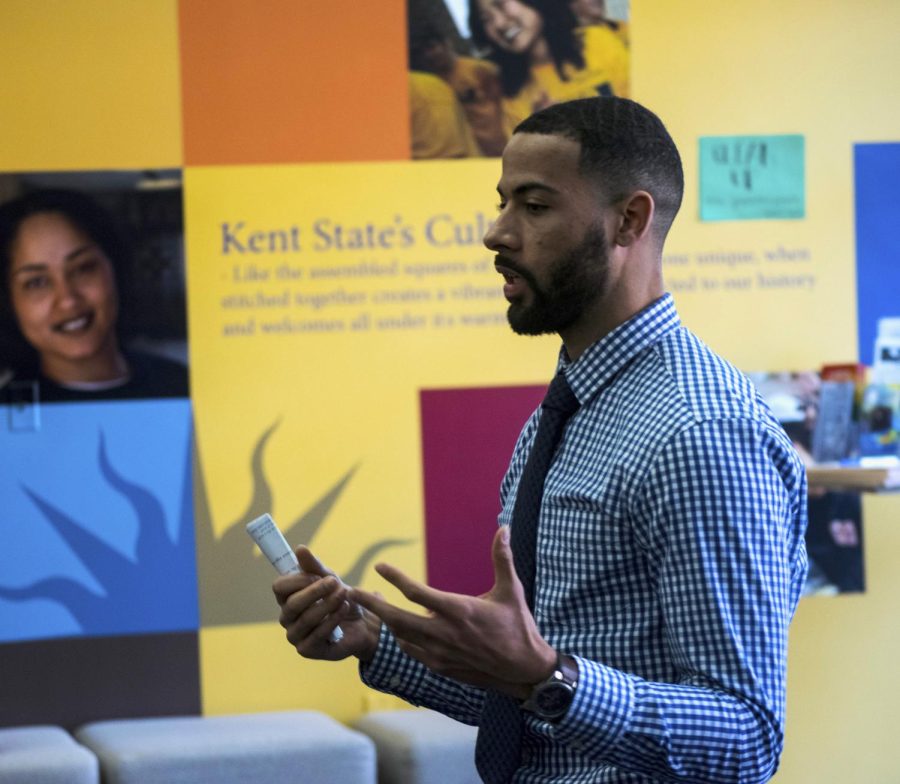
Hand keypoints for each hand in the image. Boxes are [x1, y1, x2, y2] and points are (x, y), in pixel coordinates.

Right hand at [274, 546, 380, 662]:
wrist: (361, 622)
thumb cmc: (340, 597)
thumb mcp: (330, 578)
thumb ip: (314, 566)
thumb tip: (300, 548)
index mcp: (287, 598)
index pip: (279, 587)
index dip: (297, 580)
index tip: (318, 574)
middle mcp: (287, 617)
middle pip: (292, 604)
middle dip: (315, 591)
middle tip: (335, 582)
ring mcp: (295, 635)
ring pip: (306, 619)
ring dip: (327, 604)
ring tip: (344, 594)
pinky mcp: (306, 650)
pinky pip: (317, 634)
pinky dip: (332, 620)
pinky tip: (344, 609)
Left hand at [349, 526, 555, 697]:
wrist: (524, 669)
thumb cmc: (518, 626)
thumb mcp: (512, 590)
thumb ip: (502, 558)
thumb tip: (504, 528)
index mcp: (459, 610)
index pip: (417, 593)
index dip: (396, 577)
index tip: (380, 566)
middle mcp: (445, 634)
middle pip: (397, 619)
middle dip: (372, 605)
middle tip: (353, 593)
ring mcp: (440, 654)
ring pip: (401, 636)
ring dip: (385, 620)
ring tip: (372, 605)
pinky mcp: (441, 667)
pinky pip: (412, 651)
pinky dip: (401, 637)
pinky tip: (398, 628)